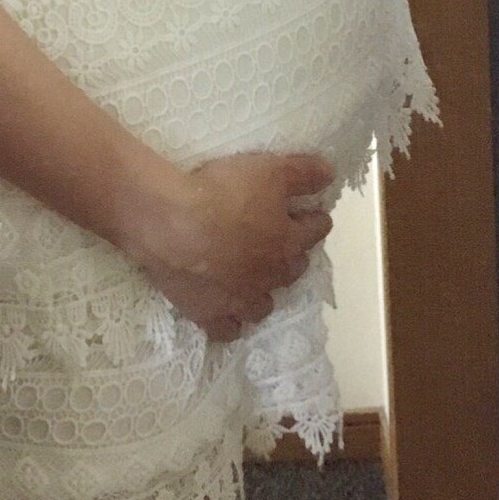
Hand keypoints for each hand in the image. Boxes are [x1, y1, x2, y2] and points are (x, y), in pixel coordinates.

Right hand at [122, 151, 335, 340]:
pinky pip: (227, 330)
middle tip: (280, 239)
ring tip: (254, 277)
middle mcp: (269, 276)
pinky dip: (231, 322)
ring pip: (264, 305)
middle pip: (293, 268)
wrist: (169, 224)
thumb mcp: (269, 169)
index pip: (314, 230)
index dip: (315, 218)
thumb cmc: (221, 193)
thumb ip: (304, 173)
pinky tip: (227, 312)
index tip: (312, 211)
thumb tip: (330, 174)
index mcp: (287, 242)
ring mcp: (239, 300)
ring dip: (264, 291)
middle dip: (292, 254)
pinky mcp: (208, 314)